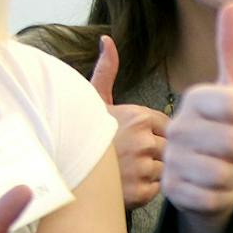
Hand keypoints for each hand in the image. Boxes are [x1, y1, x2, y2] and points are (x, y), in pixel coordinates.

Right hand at [90, 34, 167, 211]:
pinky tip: (126, 183)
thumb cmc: (81, 134)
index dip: (154, 133)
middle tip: (131, 158)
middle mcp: (142, 141)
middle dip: (156, 153)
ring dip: (152, 172)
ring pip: (165, 169)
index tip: (136, 139)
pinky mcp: (140, 192)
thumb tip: (107, 40)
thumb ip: (107, 71)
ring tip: (128, 170)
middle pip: (169, 148)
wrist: (63, 172)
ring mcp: (142, 168)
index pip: (166, 126)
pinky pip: (157, 189)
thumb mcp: (94, 100)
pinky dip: (146, 189)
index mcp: (138, 116)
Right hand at [162, 2, 232, 222]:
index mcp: (196, 98)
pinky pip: (214, 197)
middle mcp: (177, 126)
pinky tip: (218, 189)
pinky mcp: (172, 191)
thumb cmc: (231, 132)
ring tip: (230, 170)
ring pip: (226, 174)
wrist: (212, 179)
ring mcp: (170, 159)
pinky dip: (225, 197)